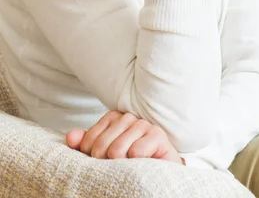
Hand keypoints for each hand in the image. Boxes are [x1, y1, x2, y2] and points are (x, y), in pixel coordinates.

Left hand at [66, 111, 183, 163]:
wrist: (156, 171)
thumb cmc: (127, 162)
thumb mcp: (103, 154)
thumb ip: (85, 144)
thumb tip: (70, 137)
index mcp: (113, 119)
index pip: (90, 138)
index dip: (90, 155)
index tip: (99, 162)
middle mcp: (128, 118)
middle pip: (102, 145)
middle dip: (104, 162)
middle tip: (114, 168)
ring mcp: (144, 125)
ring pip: (118, 149)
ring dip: (120, 164)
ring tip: (126, 166)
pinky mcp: (157, 135)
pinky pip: (137, 150)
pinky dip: (135, 161)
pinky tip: (139, 163)